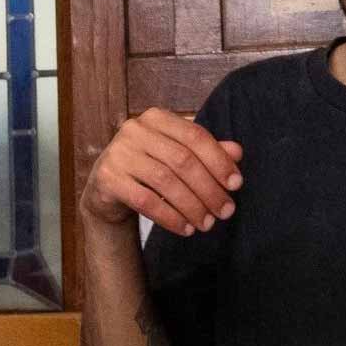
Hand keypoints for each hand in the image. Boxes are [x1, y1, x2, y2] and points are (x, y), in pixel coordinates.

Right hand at [79, 107, 244, 237]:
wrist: (108, 188)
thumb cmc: (150, 167)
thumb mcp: (179, 156)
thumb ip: (207, 152)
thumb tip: (237, 152)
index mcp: (157, 117)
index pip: (195, 136)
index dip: (219, 160)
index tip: (236, 185)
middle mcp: (135, 129)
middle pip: (182, 160)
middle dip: (208, 189)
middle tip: (225, 212)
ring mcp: (118, 153)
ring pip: (165, 181)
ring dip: (192, 206)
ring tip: (207, 224)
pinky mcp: (108, 178)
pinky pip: (145, 200)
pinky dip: (169, 217)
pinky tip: (185, 228)